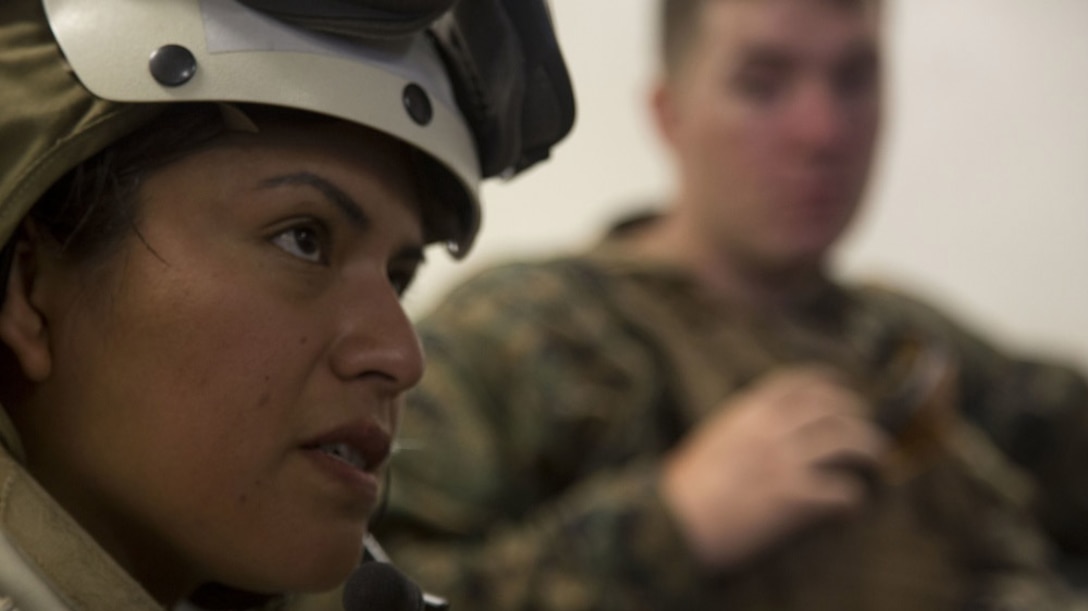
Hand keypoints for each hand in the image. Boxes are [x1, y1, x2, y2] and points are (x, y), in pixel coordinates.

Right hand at [660, 366, 887, 568]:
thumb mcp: (714, 437)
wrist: (674, 521)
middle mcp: (772, 428)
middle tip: (868, 430)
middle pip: (833, 408)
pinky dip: (853, 498)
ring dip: (870, 450)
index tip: (844, 386)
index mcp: (748, 410)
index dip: (828, 382)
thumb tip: (769, 426)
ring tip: (878, 461)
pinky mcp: (795, 498)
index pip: (799, 382)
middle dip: (858, 416)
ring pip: (848, 441)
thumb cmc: (686, 485)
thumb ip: (745, 425)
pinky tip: (852, 506)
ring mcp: (786, 461)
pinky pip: (842, 490)